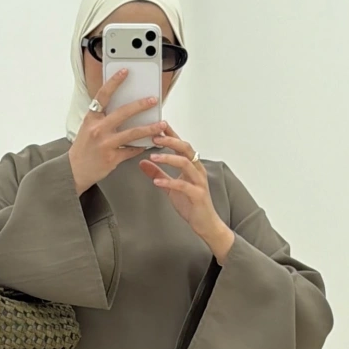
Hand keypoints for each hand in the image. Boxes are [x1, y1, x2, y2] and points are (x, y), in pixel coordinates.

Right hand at [67, 69, 166, 194]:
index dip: (114, 82)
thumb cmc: (83, 148)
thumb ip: (102, 118)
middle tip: (153, 100)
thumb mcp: (88, 128)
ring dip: (150, 128)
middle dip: (141, 105)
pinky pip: (131, 150)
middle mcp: (98, 130)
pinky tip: (150, 143)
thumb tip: (124, 108)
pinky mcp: (112, 158)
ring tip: (161, 124)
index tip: (125, 72)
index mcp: (91, 119)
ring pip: (132, 133)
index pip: (103, 96)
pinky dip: (141, 146)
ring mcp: (105, 144)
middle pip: (123, 113)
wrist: (74, 171)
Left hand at [139, 125, 235, 260]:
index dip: (171, 134)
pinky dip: (169, 182)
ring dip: (168, 158)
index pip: (181, 145)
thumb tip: (142, 162)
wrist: (205, 224)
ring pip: (185, 163)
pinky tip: (157, 181)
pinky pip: (183, 185)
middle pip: (185, 148)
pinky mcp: (197, 195)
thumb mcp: (170, 187)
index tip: (158, 124)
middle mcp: (197, 170)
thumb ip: (158, 173)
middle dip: (170, 140)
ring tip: (153, 157)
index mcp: (191, 165)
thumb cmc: (191, 204)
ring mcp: (199, 182)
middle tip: (154, 136)